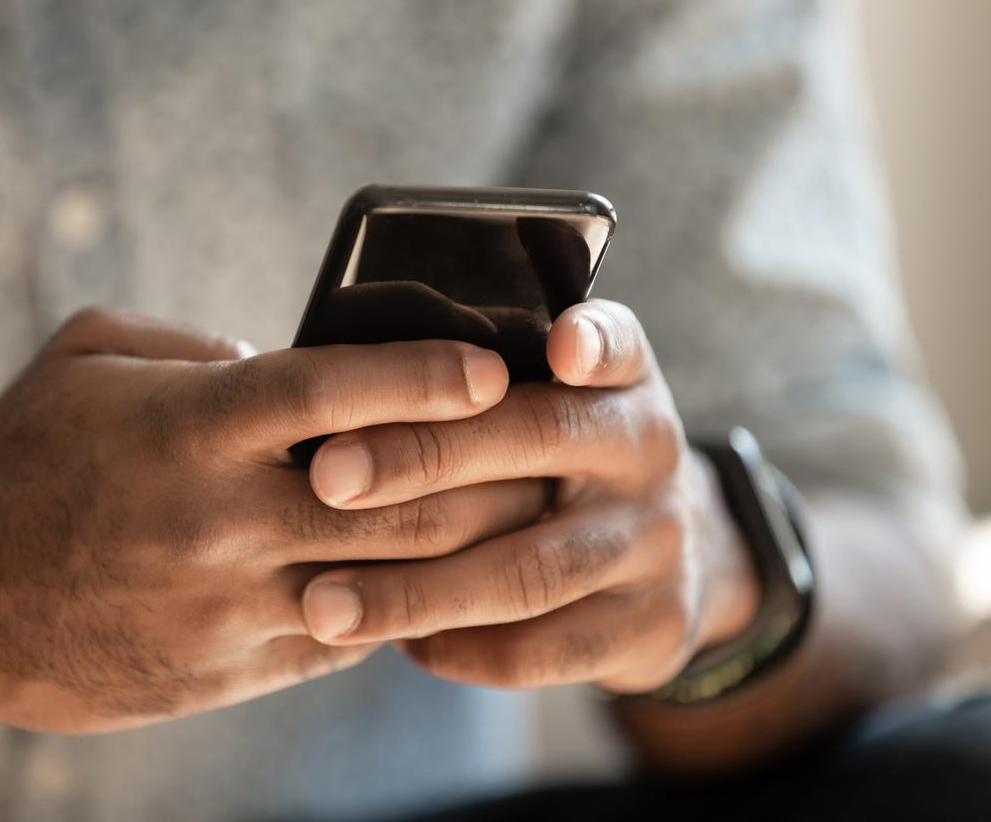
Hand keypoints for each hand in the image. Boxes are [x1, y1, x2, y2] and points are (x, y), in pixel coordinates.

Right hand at [0, 308, 548, 731]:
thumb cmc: (21, 455)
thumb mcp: (91, 358)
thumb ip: (199, 347)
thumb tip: (291, 362)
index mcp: (186, 426)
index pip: (331, 391)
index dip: (424, 376)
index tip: (493, 366)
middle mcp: (214, 519)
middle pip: (390, 498)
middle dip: (483, 473)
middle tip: (543, 450)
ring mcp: (223, 605)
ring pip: (384, 581)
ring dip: (465, 552)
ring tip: (521, 521)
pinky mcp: (225, 669)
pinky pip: (343, 639)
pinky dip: (398, 606)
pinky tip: (438, 581)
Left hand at [300, 299, 760, 692]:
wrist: (667, 570)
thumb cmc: (563, 467)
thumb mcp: (556, 404)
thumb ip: (478, 384)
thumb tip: (329, 376)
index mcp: (620, 383)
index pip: (615, 345)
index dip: (591, 342)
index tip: (557, 344)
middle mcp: (648, 452)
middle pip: (540, 441)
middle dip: (424, 457)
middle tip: (327, 477)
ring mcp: (654, 545)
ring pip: (529, 570)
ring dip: (416, 590)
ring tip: (323, 601)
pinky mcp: (647, 630)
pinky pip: (537, 650)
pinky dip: (456, 649)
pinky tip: (394, 642)